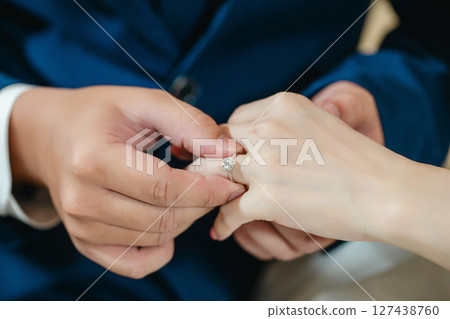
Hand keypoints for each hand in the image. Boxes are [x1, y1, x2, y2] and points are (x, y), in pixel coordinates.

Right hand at [9, 86, 244, 277]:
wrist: (52, 136)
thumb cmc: (98, 116)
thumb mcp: (142, 102)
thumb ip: (188, 122)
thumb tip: (227, 151)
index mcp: (93, 160)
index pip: (164, 188)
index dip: (206, 189)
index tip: (231, 183)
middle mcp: (82, 200)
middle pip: (164, 217)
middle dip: (201, 203)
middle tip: (216, 183)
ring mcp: (81, 227)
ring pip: (156, 238)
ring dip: (186, 219)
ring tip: (190, 192)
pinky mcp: (85, 242)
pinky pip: (135, 264)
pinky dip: (161, 250)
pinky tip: (168, 223)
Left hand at [199, 92, 402, 248]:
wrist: (384, 191)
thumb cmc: (357, 160)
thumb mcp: (319, 121)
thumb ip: (283, 124)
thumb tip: (252, 135)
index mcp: (282, 105)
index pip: (236, 120)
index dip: (231, 141)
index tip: (230, 155)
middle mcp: (268, 129)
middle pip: (220, 144)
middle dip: (215, 161)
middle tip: (210, 176)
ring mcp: (264, 164)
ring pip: (216, 173)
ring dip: (213, 189)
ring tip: (211, 199)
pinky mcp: (266, 198)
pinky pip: (228, 211)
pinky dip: (223, 223)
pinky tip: (222, 229)